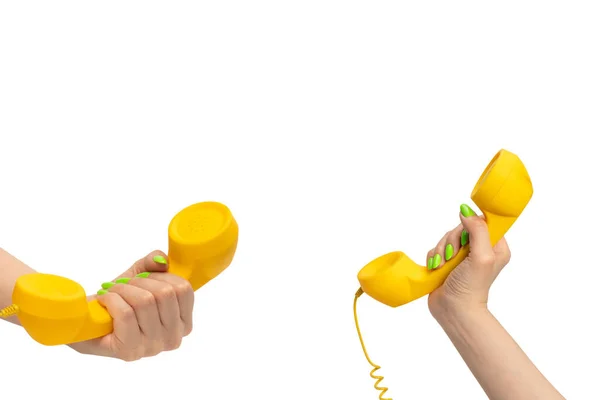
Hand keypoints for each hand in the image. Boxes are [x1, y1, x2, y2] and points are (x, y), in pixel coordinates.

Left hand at [70, 251, 193, 360]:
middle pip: (165, 293)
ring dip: (122, 289)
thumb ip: (154, 262)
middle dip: (139, 281)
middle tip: (124, 284)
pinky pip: (126, 313)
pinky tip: (104, 300)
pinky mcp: (129, 351)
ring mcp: (152, 347)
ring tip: (112, 291)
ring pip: (145, 302)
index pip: (184, 290)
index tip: (145, 277)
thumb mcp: (140, 275)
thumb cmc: (119, 301)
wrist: (88, 323)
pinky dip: (111, 299)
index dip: (162, 276)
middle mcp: (173, 338)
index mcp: (183, 323)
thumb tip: (162, 261)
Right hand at [426, 204, 511, 316]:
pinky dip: (434, 257)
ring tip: (443, 266)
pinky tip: (437, 268)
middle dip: (452, 241)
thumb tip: (465, 211)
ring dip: (441, 250)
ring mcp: (463, 256)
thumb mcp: (482, 256)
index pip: (483, 222)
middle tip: (453, 256)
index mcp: (496, 247)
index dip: (471, 225)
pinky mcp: (447, 262)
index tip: (465, 238)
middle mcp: (480, 249)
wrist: (454, 310)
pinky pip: (436, 248)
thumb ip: (477, 230)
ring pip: (446, 238)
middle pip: (461, 228)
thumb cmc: (472, 286)